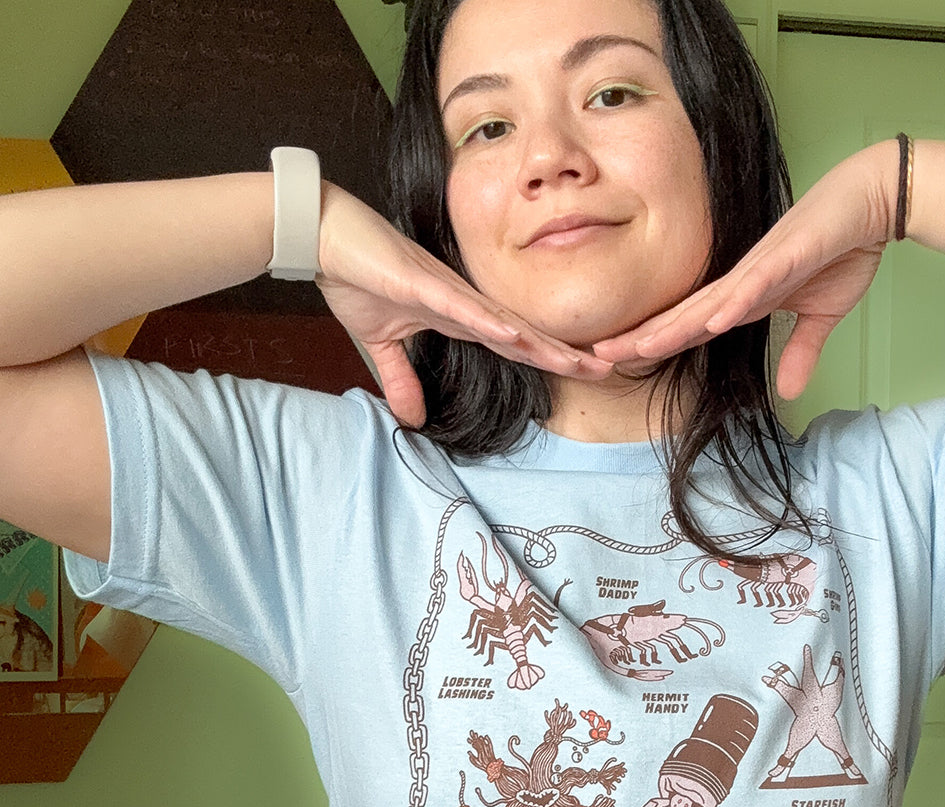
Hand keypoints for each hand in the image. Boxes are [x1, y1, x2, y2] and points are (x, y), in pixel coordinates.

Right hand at [314, 185, 611, 425]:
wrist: (324, 238)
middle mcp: (466, 305)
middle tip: (610, 368)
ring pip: (506, 324)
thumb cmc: (356, 278)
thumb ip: (401, 380)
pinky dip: (490, 323)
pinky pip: (463, 307)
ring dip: (542, 344)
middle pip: (525, 336)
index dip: (551, 358)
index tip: (587, 371)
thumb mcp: (381, 345)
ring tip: (580, 361)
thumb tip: (412, 419)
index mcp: (460, 317)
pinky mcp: (423, 284)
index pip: (516, 345)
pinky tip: (518, 337)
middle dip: (566, 353)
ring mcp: (449, 293)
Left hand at [592, 142, 896, 399]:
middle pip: (683, 316)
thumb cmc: (840, 251)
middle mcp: (740, 284)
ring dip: (675, 325)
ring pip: (708, 303)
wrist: (869, 203)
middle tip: (597, 356)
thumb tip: (789, 393)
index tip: (618, 361)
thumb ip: (800, 351)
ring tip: (638, 346)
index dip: (655, 344)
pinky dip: (736, 303)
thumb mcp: (820, 316)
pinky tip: (713, 321)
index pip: (689, 327)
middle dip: (641, 337)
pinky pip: (757, 284)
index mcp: (743, 298)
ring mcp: (761, 269)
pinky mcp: (789, 256)